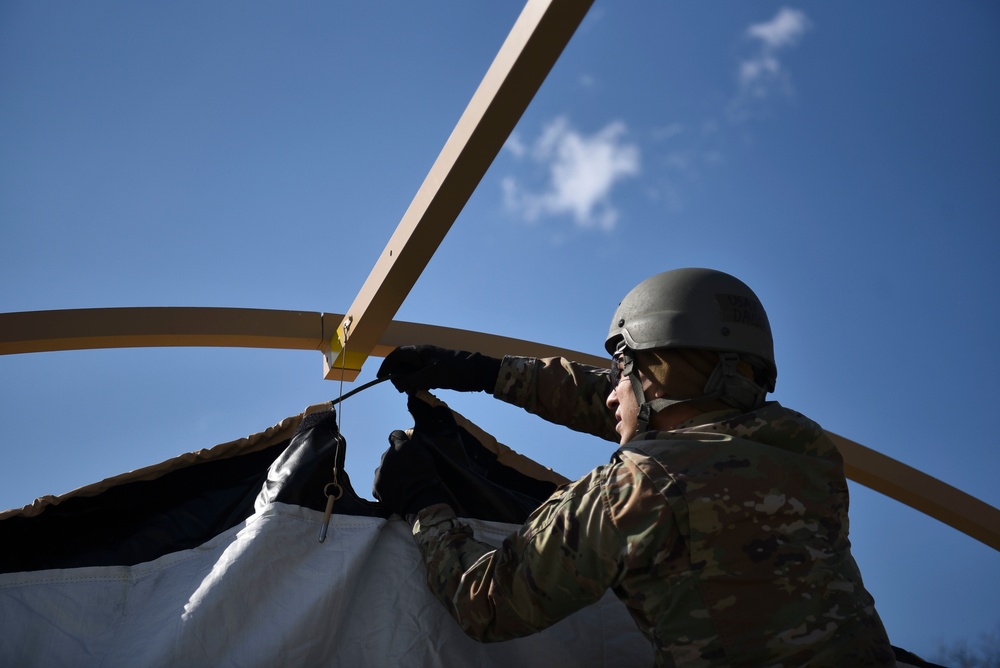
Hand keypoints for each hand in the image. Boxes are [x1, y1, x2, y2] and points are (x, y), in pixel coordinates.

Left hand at [372, 430, 448, 516]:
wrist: (420, 499)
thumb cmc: (426, 476)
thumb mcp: (426, 455)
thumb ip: (416, 444)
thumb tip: (411, 436)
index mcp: (400, 446)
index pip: (395, 435)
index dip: (400, 440)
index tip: (404, 446)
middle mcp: (387, 456)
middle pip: (389, 453)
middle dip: (395, 458)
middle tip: (405, 469)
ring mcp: (380, 472)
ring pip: (383, 468)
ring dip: (389, 472)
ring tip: (400, 482)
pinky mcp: (376, 486)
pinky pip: (379, 483)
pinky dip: (386, 485)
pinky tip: (395, 491)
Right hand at [376, 345, 501, 393]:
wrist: (477, 371)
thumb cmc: (454, 371)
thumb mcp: (430, 377)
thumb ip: (411, 380)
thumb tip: (396, 384)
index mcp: (420, 351)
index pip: (397, 355)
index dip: (387, 365)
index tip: (381, 378)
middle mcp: (423, 355)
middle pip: (403, 363)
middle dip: (398, 375)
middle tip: (400, 388)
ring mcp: (430, 362)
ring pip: (412, 370)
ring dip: (408, 380)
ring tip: (411, 392)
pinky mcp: (437, 371)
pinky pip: (421, 376)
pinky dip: (418, 383)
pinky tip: (421, 391)